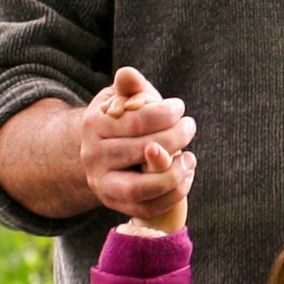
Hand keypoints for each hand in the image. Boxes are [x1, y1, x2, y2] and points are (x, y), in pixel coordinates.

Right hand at [95, 67, 195, 231]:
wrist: (106, 153)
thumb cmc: (124, 120)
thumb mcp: (124, 99)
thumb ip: (131, 88)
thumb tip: (128, 74)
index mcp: (93, 124)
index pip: (137, 121)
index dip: (165, 114)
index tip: (179, 108)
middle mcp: (92, 156)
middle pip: (143, 150)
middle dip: (176, 138)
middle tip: (189, 127)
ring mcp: (102, 184)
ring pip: (142, 188)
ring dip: (175, 174)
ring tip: (190, 157)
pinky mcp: (116, 205)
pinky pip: (148, 208)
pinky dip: (174, 194)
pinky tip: (186, 174)